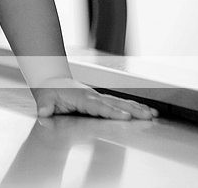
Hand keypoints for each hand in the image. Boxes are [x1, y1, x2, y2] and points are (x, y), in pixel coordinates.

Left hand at [31, 78, 157, 119]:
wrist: (50, 80)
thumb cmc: (48, 91)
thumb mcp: (44, 98)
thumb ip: (44, 106)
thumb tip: (43, 112)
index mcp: (81, 98)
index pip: (99, 106)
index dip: (112, 112)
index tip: (125, 117)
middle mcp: (93, 96)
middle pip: (115, 103)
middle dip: (132, 110)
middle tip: (148, 116)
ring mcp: (99, 97)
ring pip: (121, 102)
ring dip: (137, 108)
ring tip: (153, 115)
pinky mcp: (102, 100)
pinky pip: (120, 103)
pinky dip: (133, 107)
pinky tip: (147, 111)